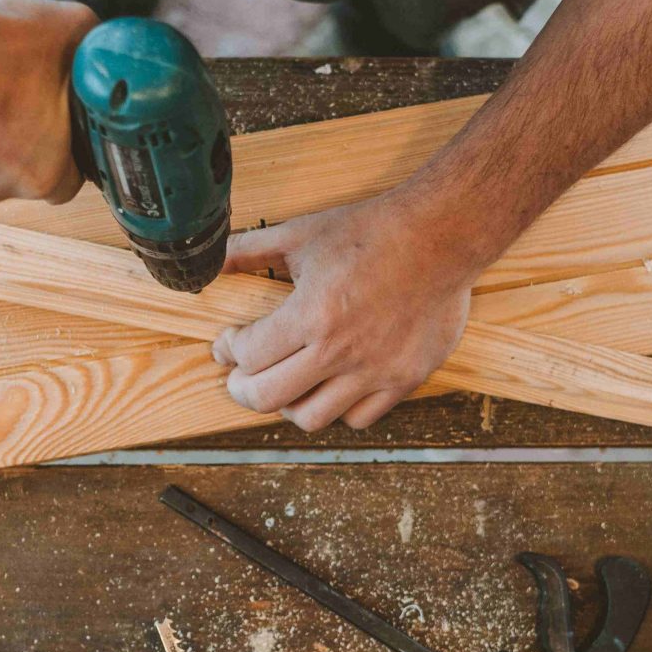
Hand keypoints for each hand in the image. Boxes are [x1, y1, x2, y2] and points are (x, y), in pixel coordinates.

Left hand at [210, 193, 484, 431]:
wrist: (441, 237)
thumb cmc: (372, 232)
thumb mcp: (302, 233)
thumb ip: (250, 249)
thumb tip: (210, 260)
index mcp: (312, 314)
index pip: (248, 354)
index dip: (228, 350)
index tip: (229, 343)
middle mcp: (341, 350)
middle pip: (267, 398)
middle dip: (241, 389)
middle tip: (240, 377)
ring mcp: (375, 370)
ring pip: (311, 418)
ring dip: (286, 405)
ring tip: (284, 385)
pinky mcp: (404, 379)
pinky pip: (358, 418)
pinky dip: (337, 409)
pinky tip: (329, 386)